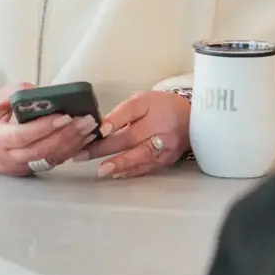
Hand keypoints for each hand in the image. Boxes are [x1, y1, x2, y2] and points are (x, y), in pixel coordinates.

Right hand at [0, 84, 97, 178]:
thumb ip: (13, 93)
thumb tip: (40, 91)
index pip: (24, 135)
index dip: (46, 127)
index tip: (65, 115)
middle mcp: (6, 158)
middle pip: (41, 150)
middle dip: (67, 135)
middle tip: (86, 120)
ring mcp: (15, 168)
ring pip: (47, 159)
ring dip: (71, 145)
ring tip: (89, 130)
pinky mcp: (23, 171)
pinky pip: (47, 163)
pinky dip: (66, 152)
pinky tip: (80, 140)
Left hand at [75, 90, 189, 178]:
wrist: (192, 119)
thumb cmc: (161, 107)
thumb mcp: (142, 100)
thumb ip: (122, 113)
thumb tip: (102, 128)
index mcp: (152, 111)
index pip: (130, 114)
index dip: (114, 123)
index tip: (96, 131)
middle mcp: (161, 130)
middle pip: (131, 140)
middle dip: (105, 150)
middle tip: (82, 156)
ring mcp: (166, 148)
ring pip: (141, 157)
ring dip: (120, 164)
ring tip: (101, 171)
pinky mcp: (168, 160)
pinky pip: (148, 168)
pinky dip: (131, 171)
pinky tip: (116, 174)